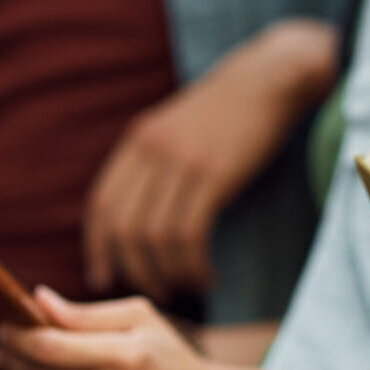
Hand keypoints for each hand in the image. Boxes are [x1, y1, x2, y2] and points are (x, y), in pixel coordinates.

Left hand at [0, 287, 227, 369]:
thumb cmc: (171, 358)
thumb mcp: (142, 321)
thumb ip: (87, 313)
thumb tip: (38, 301)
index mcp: (125, 356)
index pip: (49, 346)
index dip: (18, 335)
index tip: (3, 325)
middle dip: (11, 357)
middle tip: (0, 345)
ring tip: (19, 364)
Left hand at [83, 18, 338, 300]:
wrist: (272, 77)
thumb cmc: (233, 107)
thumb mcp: (180, 124)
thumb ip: (156, 158)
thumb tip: (143, 207)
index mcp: (138, 140)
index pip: (101, 205)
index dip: (97, 247)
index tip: (104, 277)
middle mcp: (151, 151)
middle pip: (123, 228)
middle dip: (134, 270)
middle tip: (155, 291)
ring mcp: (181, 162)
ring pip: (154, 237)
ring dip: (168, 273)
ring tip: (188, 286)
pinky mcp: (214, 175)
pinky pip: (189, 234)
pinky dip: (194, 264)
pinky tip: (208, 274)